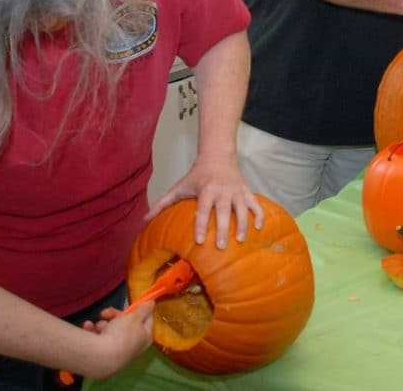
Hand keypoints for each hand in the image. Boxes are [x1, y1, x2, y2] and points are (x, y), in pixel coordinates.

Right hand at [77, 301, 154, 378]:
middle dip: (114, 316)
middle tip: (105, 313)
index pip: (147, 319)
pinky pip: (99, 339)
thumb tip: (152, 303)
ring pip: (110, 330)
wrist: (101, 358)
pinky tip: (88, 328)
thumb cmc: (121, 335)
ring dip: (102, 324)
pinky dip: (93, 332)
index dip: (139, 310)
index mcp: (145, 337)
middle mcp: (133, 346)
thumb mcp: (134, 317)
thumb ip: (143, 309)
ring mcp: (118, 352)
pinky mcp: (104, 356)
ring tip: (98, 326)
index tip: (131, 304)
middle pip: (126, 324)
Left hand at [146, 161, 263, 247]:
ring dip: (242, 225)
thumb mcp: (179, 187)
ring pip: (242, 209)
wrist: (218, 156)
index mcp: (206, 190)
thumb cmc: (196, 175)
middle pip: (223, 212)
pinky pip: (255, 204)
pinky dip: (259, 215)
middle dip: (222, 229)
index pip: (203, 209)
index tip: (199, 241)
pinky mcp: (246, 190)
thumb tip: (144, 220)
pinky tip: (259, 228)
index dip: (200, 225)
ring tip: (240, 240)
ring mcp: (237, 191)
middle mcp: (223, 190)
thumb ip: (162, 203)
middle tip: (221, 246)